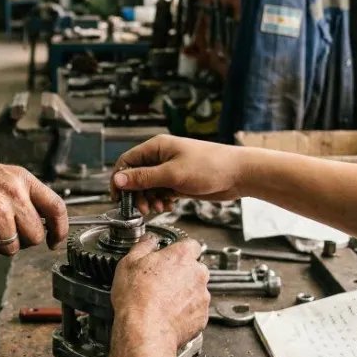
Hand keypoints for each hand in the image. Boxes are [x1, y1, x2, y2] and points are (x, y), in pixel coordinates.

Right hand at [0, 158, 67, 257]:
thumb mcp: (0, 176)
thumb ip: (22, 196)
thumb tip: (40, 223)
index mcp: (21, 179)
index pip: (56, 207)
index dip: (60, 229)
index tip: (54, 240)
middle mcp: (13, 194)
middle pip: (35, 235)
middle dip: (21, 241)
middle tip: (2, 232)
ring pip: (12, 248)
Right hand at [111, 235, 208, 348]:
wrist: (145, 330)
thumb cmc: (137, 298)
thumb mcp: (129, 263)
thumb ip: (143, 246)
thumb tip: (148, 240)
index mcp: (182, 256)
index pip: (191, 245)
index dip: (179, 251)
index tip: (170, 257)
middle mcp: (198, 274)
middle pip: (195, 268)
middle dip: (181, 273)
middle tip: (161, 282)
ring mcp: (202, 297)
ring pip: (196, 290)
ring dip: (183, 293)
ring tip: (162, 301)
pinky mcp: (202, 317)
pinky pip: (195, 311)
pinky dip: (185, 312)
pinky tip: (168, 314)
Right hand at [112, 134, 243, 213]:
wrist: (238, 174)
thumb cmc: (210, 166)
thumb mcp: (173, 174)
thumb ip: (144, 178)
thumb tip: (118, 179)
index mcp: (157, 147)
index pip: (127, 161)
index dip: (120, 179)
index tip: (118, 197)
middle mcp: (161, 157)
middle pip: (136, 176)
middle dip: (137, 194)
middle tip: (142, 209)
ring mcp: (170, 170)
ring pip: (149, 187)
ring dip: (150, 199)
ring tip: (159, 208)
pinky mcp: (179, 182)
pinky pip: (161, 192)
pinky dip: (161, 200)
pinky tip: (169, 205)